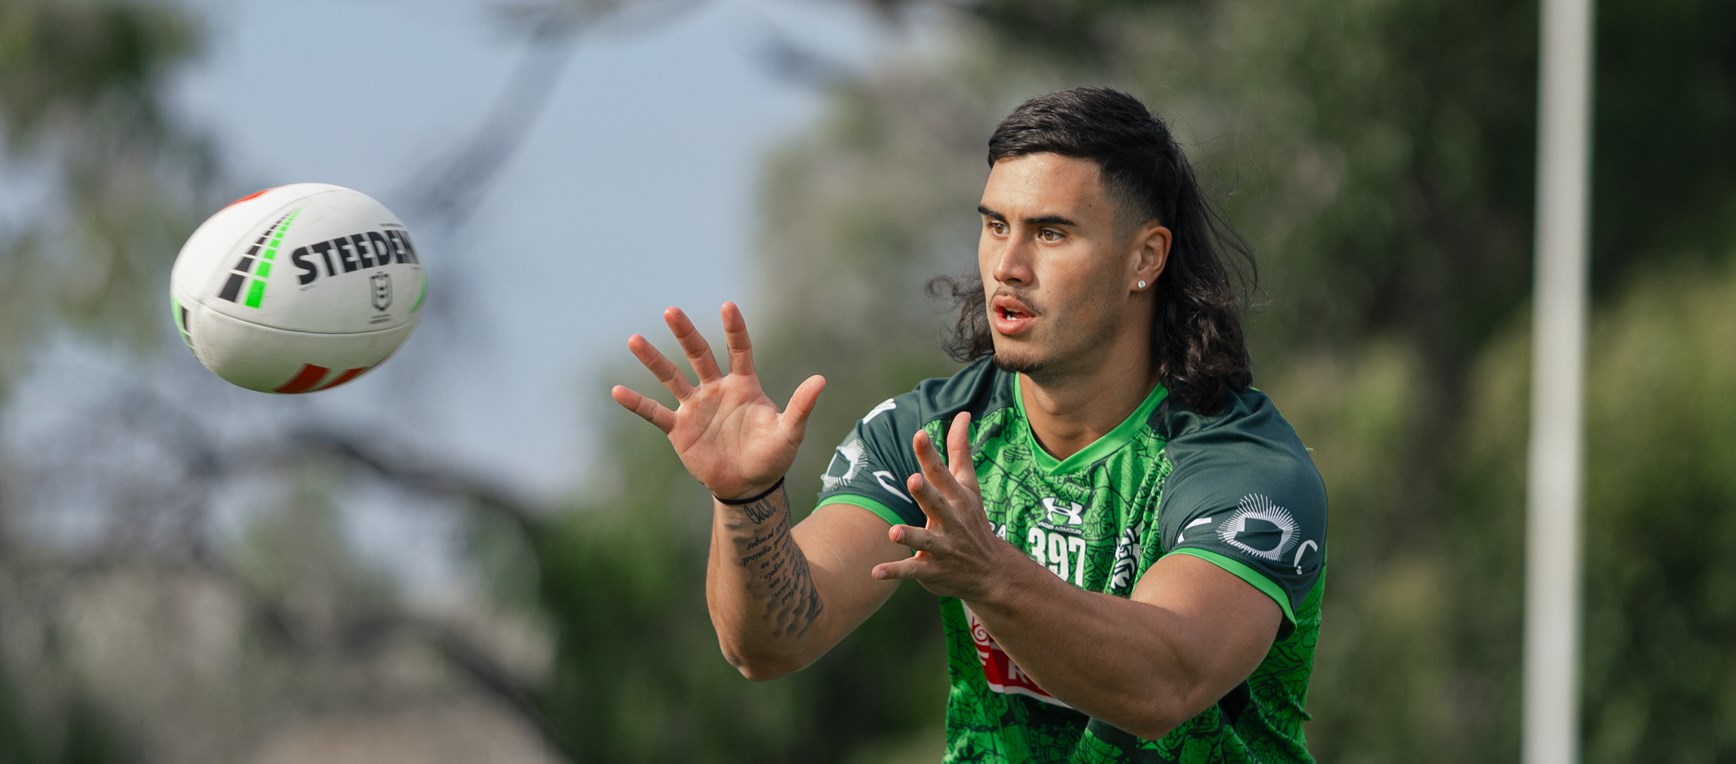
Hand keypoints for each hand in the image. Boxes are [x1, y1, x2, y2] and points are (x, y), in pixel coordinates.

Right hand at [611, 303, 825, 499]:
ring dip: (654, 360)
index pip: (739, 350)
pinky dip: (637, 403)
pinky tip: (617, 391)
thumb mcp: (790, 432)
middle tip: (672, 311)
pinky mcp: (680, 429)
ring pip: (672, 377)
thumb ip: (801, 406)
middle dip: (686, 334)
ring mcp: (696, 407)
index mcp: (744, 385)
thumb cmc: (773, 456)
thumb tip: (821, 380)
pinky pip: (655, 413)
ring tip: (635, 340)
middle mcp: (716, 389)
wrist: (749, 486)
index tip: (728, 306)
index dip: (735, 329)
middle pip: (699, 355)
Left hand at [870, 412, 1014, 599]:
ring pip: (924, 541)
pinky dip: (894, 571)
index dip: (930, 454)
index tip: (920, 434)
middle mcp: (950, 521)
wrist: (990, 572)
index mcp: (957, 498)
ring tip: (893, 532)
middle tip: (913, 479)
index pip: (942, 474)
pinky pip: (912, 570)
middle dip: (925, 493)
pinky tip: (874, 572)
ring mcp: (942, 547)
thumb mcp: (969, 485)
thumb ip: (960, 450)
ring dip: (909, 536)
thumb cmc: (973, 519)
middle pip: (936, 504)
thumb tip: (963, 413)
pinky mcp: (932, 571)